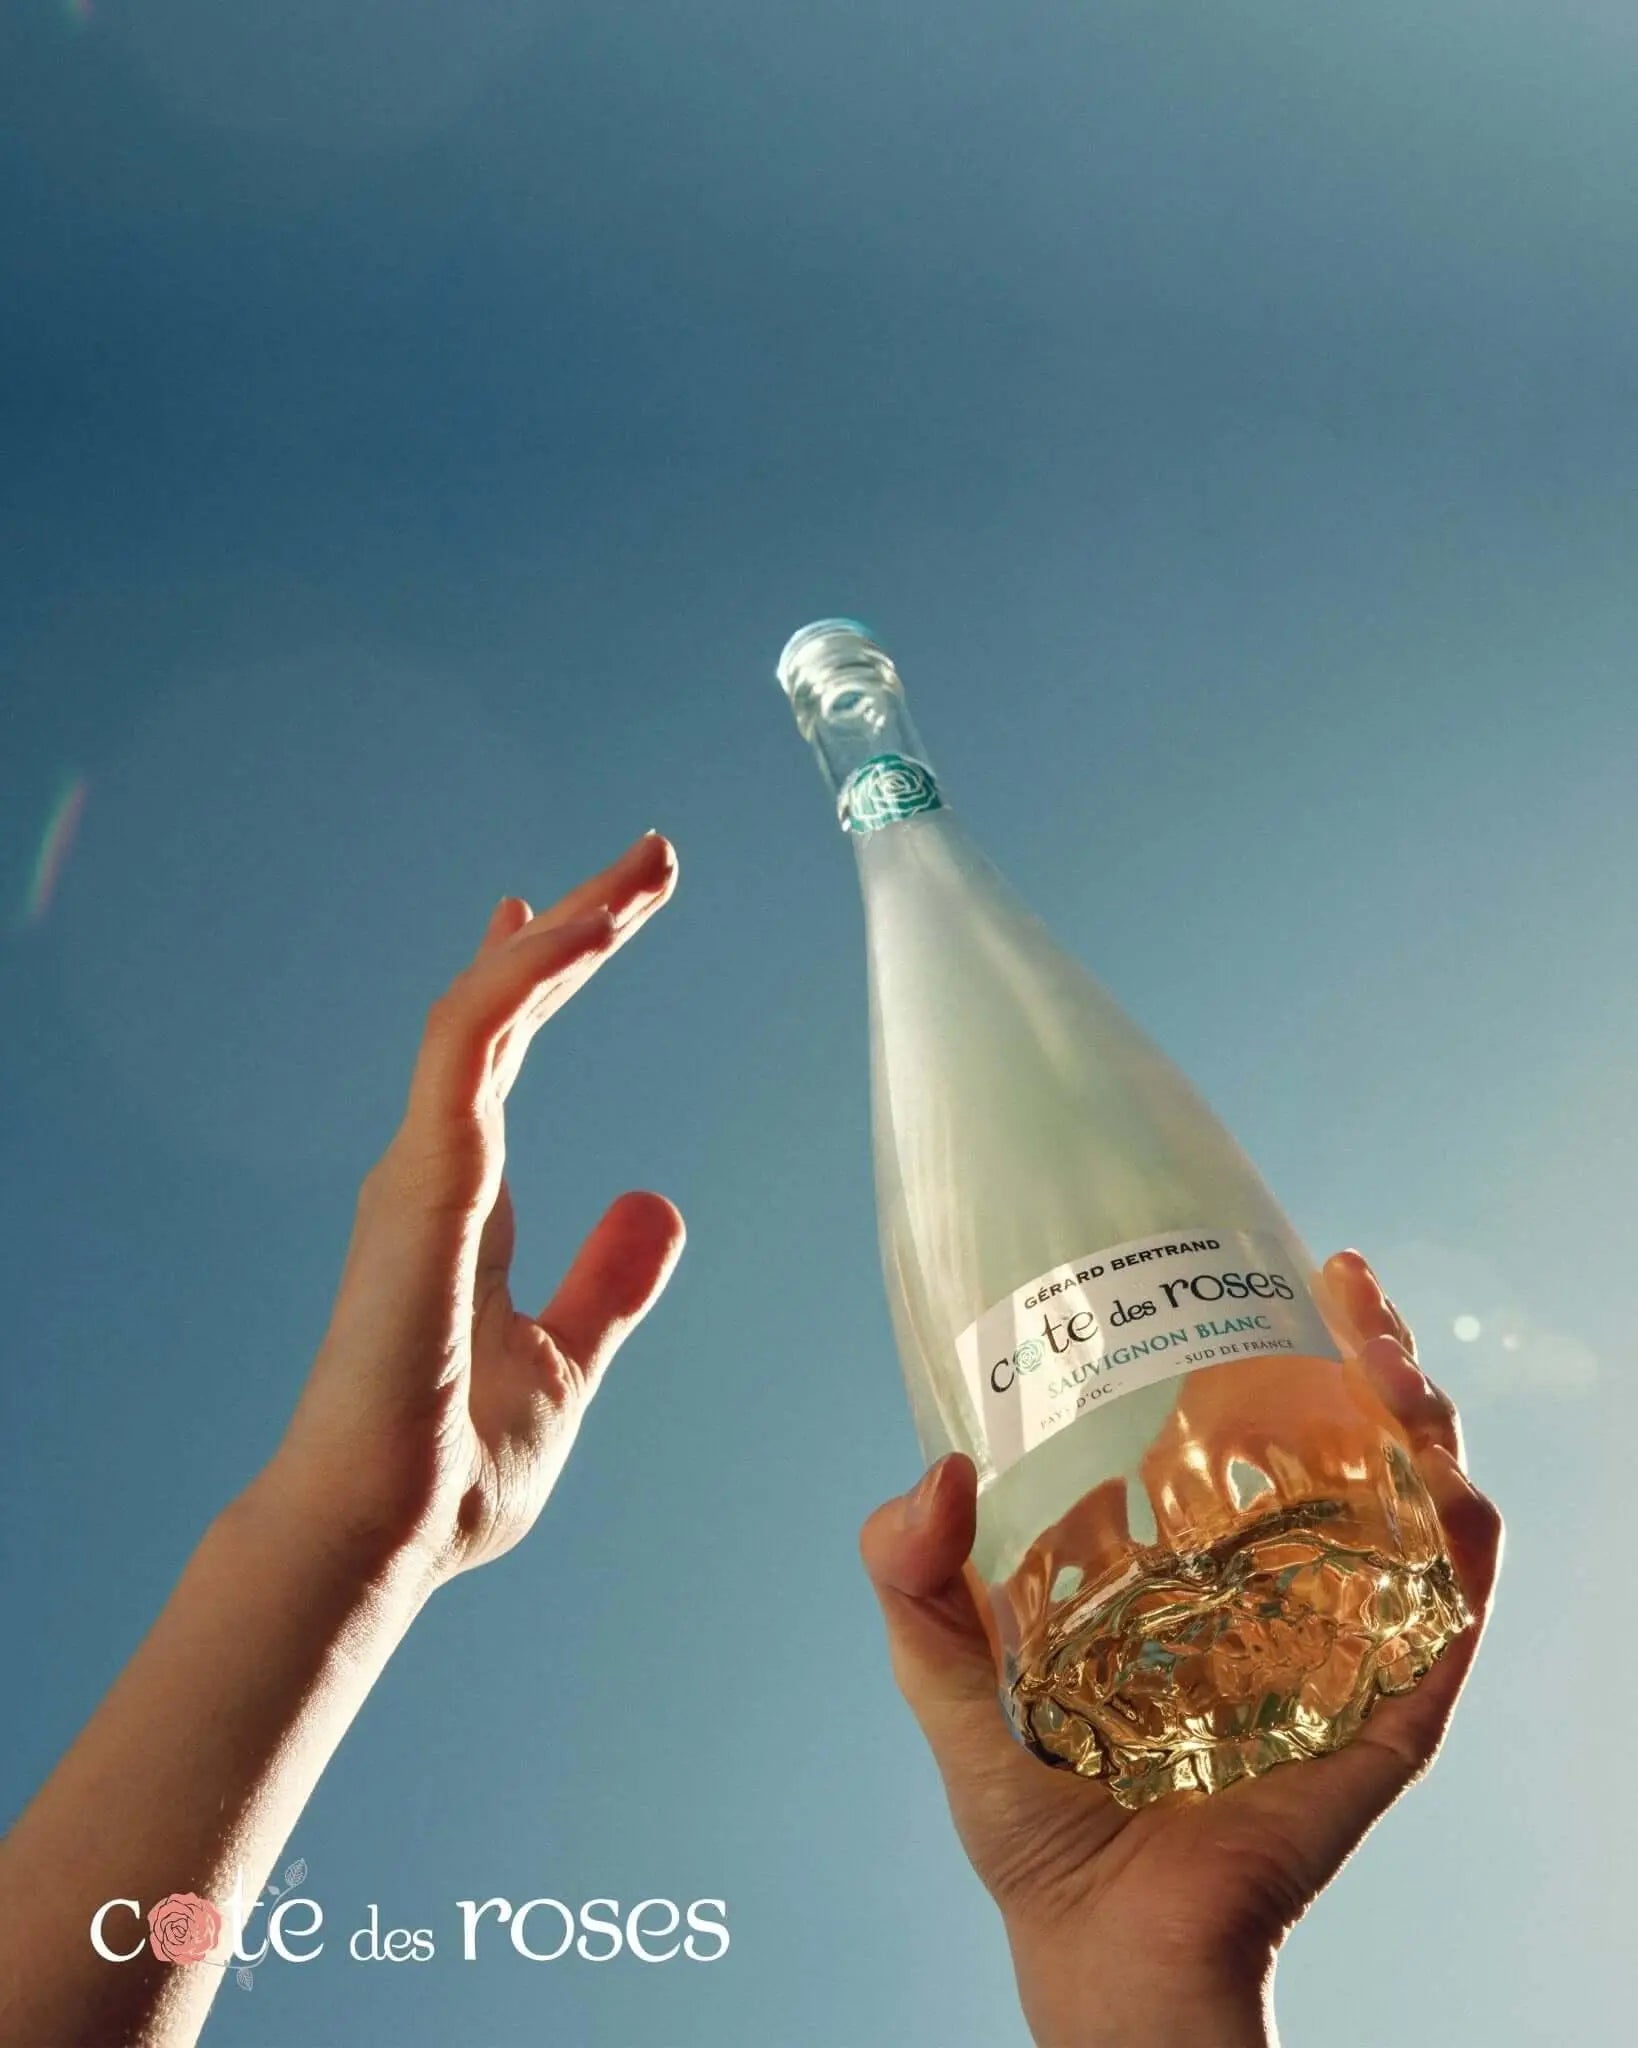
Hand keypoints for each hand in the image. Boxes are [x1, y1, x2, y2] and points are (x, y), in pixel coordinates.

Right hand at [264, 828, 684, 1585]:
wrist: (385, 1537)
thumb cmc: (453, 1471)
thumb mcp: (564, 1361)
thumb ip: (606, 1284)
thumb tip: (656, 1203)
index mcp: (468, 1201)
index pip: (500, 1057)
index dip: (534, 978)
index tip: (570, 916)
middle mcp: (438, 1166)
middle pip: (503, 1009)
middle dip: (572, 927)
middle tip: (645, 861)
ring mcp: (423, 1165)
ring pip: (488, 1005)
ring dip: (567, 931)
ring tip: (643, 874)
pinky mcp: (421, 1175)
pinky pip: (475, 1042)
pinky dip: (531, 976)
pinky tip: (590, 929)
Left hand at [859, 1250, 1502, 2047]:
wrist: (1096, 1941)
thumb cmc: (1028, 1804)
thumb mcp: (945, 1668)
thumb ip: (909, 1574)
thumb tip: (933, 1471)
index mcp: (1186, 1552)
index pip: (1245, 1419)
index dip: (1264, 1335)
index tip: (1257, 1264)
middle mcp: (1274, 1578)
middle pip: (1350, 1437)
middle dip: (1367, 1349)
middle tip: (1344, 1286)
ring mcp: (1339, 1634)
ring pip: (1416, 1498)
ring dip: (1422, 1416)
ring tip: (1385, 1354)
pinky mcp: (1390, 1707)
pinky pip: (1453, 1608)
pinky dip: (1462, 1535)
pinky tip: (1439, 1478)